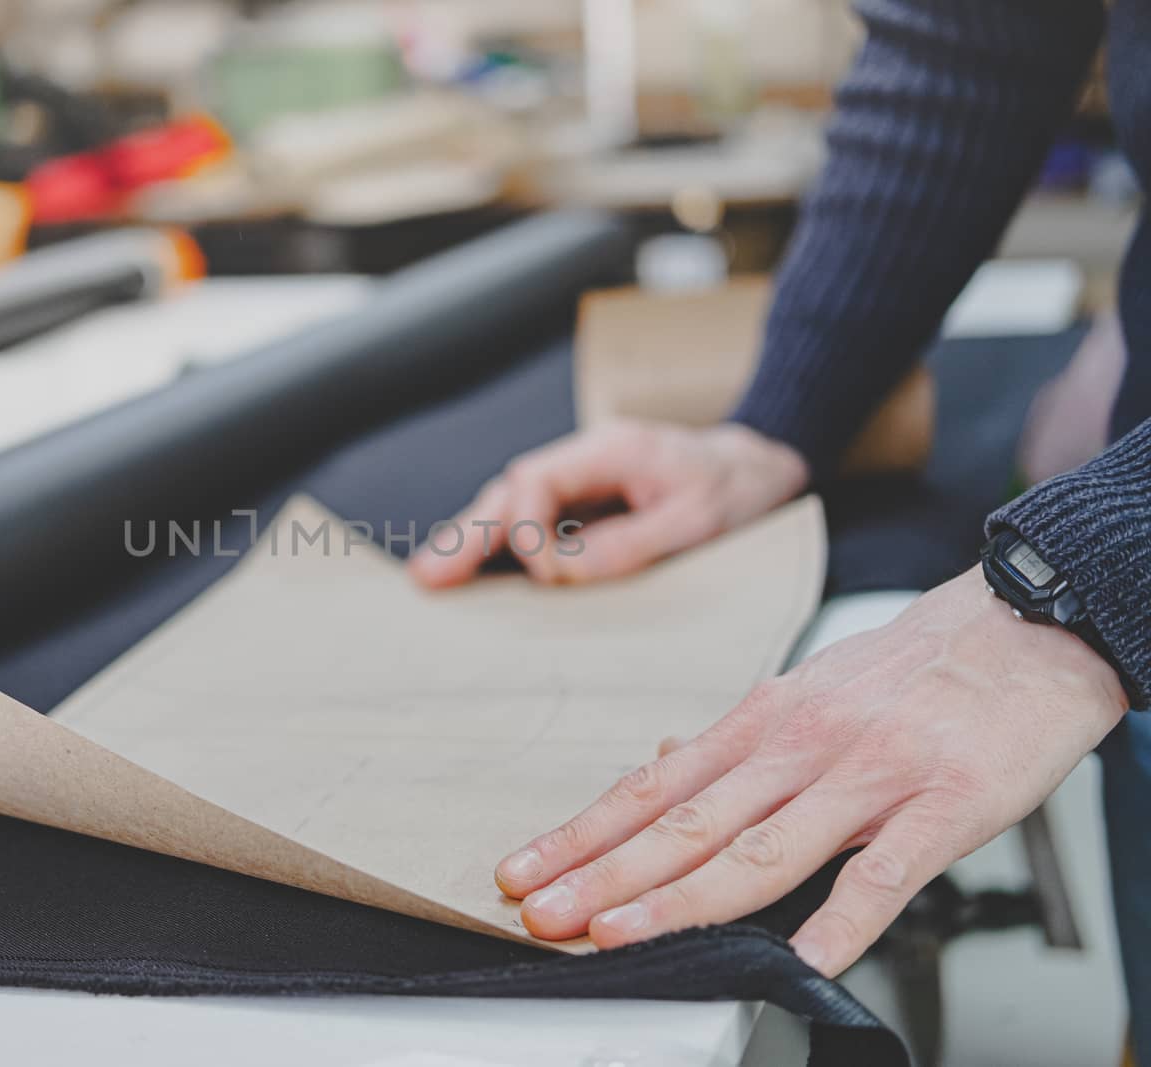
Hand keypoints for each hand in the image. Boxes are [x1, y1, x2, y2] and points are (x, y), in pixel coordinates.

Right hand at [407, 420, 808, 587]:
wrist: (763, 466)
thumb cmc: (737, 490)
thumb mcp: (697, 521)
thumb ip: (631, 545)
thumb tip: (564, 574)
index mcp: (608, 449)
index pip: (538, 482)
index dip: (528, 531)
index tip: (546, 577)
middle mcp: (585, 459)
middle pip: (510, 492)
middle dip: (470, 535)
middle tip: (428, 577)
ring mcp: (582, 480)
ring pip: (513, 506)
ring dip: (474, 542)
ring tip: (431, 578)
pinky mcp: (587, 505)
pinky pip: (533, 522)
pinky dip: (500, 547)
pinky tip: (470, 573)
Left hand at [493, 567, 1129, 974]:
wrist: (1025, 626)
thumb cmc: (911, 669)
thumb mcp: (807, 691)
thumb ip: (738, 745)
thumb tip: (662, 770)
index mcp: (763, 721)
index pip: (654, 788)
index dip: (584, 833)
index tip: (526, 868)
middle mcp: (801, 745)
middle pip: (687, 822)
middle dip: (605, 873)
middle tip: (543, 912)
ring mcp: (870, 775)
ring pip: (763, 848)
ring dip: (683, 897)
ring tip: (622, 933)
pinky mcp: (944, 804)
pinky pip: (885, 872)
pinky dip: (842, 919)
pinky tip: (803, 960)